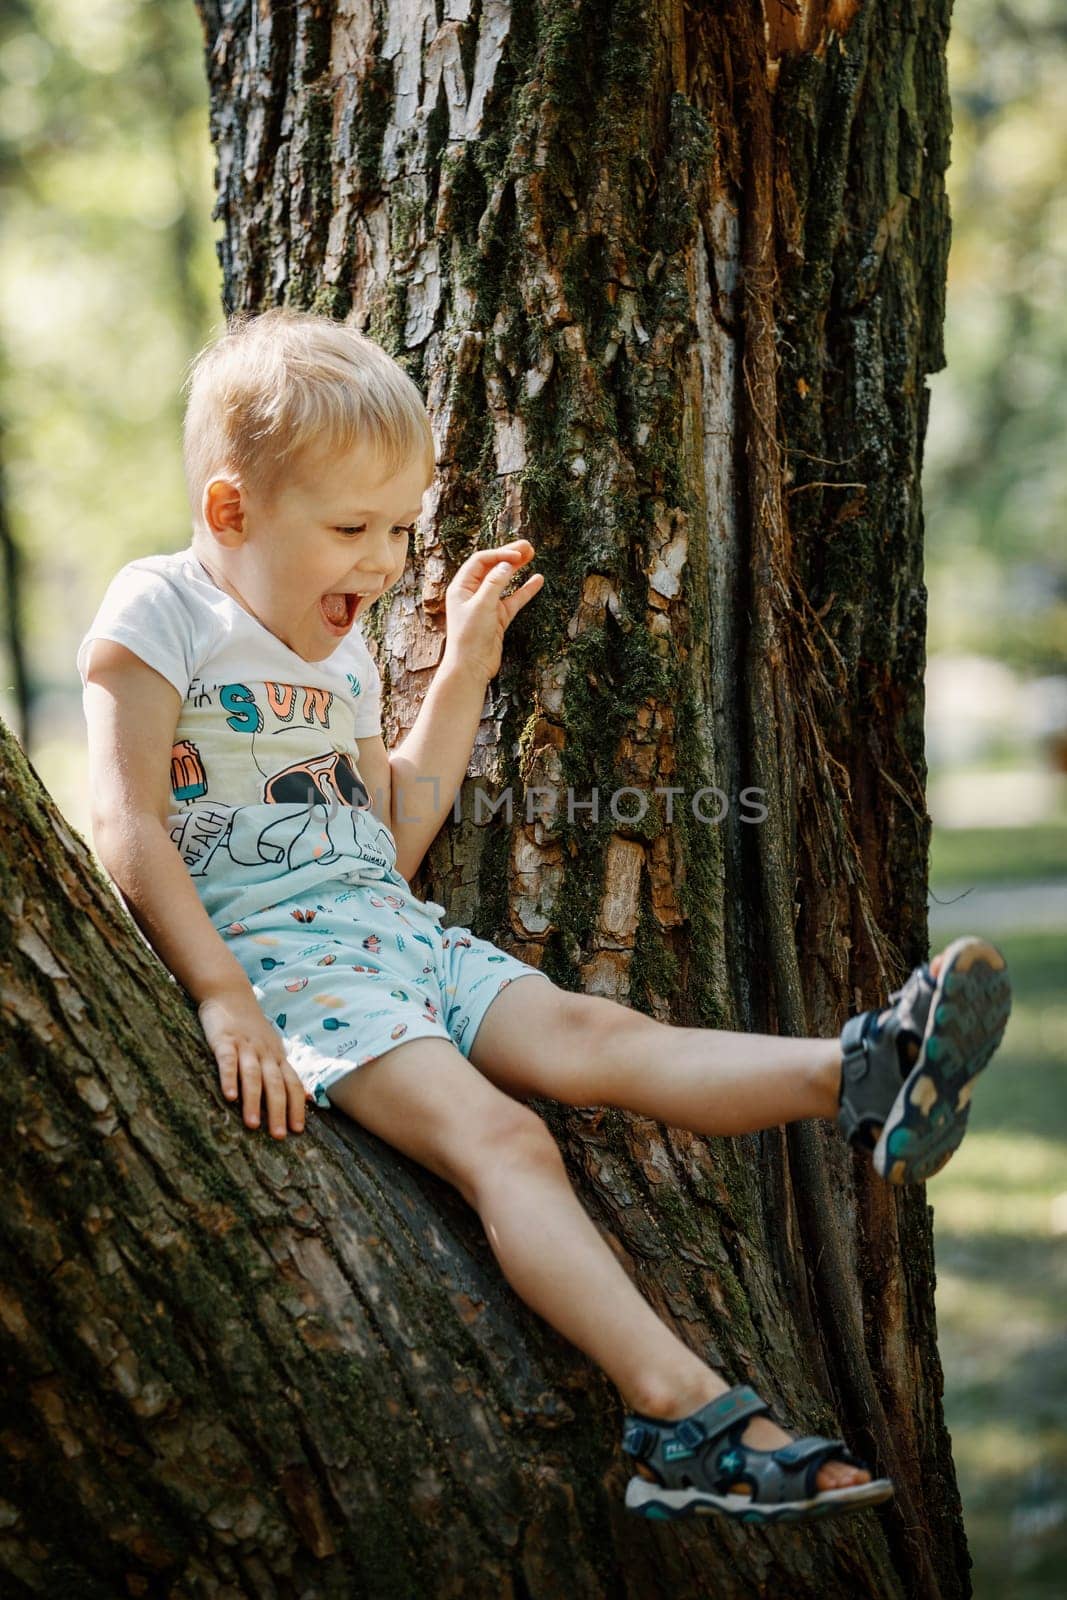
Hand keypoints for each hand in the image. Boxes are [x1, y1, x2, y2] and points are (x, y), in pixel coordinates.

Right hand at [198, 987, 313, 1138]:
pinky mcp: (224, 1039)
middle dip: (279, 1111)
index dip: (297, 1106)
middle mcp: (265, 1052)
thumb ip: (280, 1070)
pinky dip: (230, 1078)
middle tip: (280, 1136)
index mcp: (277, 1056)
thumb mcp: (270, 1047)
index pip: (292, 1083)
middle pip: (276, 1084)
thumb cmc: (250, 1027)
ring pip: (254, 1075)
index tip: (299, 1130)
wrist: (229, 993)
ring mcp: (245, 1046)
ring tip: (253, 1125)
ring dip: (254, 1101)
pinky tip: (230, 1096)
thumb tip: (302, 1096)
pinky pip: (228, 1060)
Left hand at [442, 539, 543, 682]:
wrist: (471, 667)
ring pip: (504, 581)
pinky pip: (513, 599)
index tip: (517, 554)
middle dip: (509, 556)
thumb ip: (495, 583)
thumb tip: (507, 563)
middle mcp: (472, 593)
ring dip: (517, 568)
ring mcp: (486, 605)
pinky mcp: (498, 617)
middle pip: (492, 567)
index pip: (481, 561)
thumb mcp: (482, 605)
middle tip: (528, 546)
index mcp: (461, 587)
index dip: (499, 554)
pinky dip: (525, 590)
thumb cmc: (469, 637)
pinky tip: (537, 579)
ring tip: (532, 555)